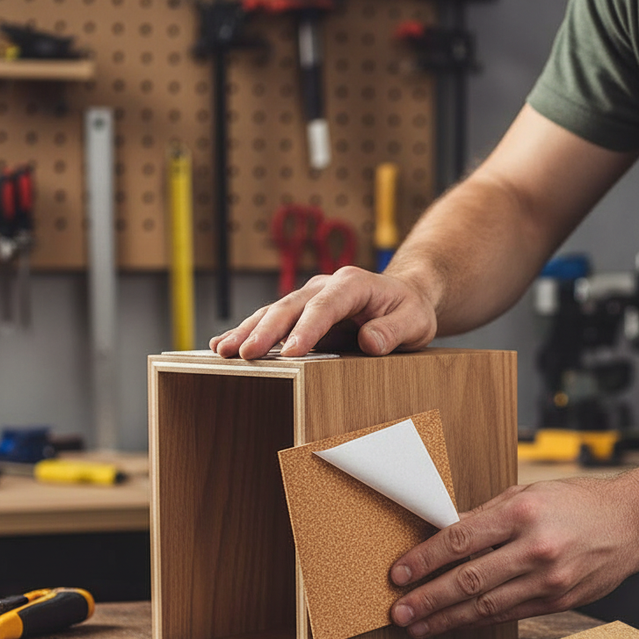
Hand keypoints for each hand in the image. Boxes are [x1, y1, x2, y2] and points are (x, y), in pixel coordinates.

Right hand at [209, 266, 437, 358]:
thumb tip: (369, 342)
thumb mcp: (415, 321)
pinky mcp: (300, 312)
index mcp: (353, 284)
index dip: (306, 329)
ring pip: (273, 312)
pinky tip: (222, 345)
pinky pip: (271, 321)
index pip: (326, 306)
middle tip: (244, 354)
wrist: (404, 296)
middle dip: (265, 330)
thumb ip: (394, 330)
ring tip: (223, 351)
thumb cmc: (410, 310)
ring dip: (248, 331)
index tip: (290, 353)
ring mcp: (309, 297)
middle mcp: (325, 286)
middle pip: (290, 306)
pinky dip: (248, 332)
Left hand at [388, 478, 638, 637]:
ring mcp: (548, 579)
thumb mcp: (527, 494)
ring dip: (446, 618)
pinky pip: (508, 614)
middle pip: (468, 579)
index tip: (399, 573)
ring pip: (485, 605)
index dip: (424, 560)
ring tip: (417, 626)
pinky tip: (454, 624)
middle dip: (427, 598)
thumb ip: (485, 516)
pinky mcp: (558, 600)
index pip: (460, 539)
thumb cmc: (577, 503)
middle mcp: (535, 548)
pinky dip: (476, 621)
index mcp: (522, 512)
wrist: (632, 523)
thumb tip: (442, 534)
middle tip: (399, 611)